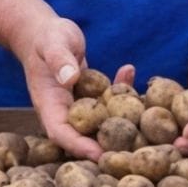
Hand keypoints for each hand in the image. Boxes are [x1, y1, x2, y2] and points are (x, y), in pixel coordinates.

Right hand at [10, 16, 133, 160]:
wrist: (45, 32)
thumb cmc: (45, 37)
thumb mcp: (52, 43)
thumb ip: (58, 59)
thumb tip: (70, 77)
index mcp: (50, 105)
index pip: (61, 134)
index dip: (79, 147)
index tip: (100, 154)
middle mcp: (65, 111)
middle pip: (84, 137)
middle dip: (107, 146)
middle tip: (134, 150)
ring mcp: (80, 107)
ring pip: (101, 123)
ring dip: (121, 122)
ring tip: (142, 115)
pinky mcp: (92, 98)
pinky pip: (109, 102)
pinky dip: (121, 91)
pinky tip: (129, 70)